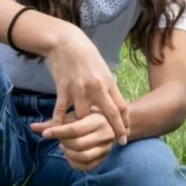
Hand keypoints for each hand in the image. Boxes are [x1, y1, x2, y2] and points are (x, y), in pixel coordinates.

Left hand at [32, 107, 115, 171]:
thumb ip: (53, 123)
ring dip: (68, 153)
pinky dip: (74, 163)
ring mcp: (107, 148)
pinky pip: (87, 166)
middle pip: (78, 144)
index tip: (45, 134)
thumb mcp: (73, 116)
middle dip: (64, 143)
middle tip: (60, 139)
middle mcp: (106, 135)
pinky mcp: (104, 158)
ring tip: (65, 146)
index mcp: (99, 120)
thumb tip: (32, 127)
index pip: (75, 129)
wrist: (110, 123)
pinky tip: (70, 155)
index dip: (58, 132)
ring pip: (83, 157)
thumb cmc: (87, 117)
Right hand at [45, 23, 128, 144]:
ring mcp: (79, 90)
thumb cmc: (86, 55)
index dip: (125, 122)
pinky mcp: (63, 89)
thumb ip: (108, 86)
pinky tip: (58, 132)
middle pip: (109, 114)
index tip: (127, 133)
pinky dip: (58, 123)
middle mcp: (96, 88)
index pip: (121, 106)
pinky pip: (60, 112)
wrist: (66, 42)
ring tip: (84, 137)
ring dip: (83, 127)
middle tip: (119, 142)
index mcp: (108, 82)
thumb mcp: (103, 69)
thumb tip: (114, 102)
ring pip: (83, 117)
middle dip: (116, 130)